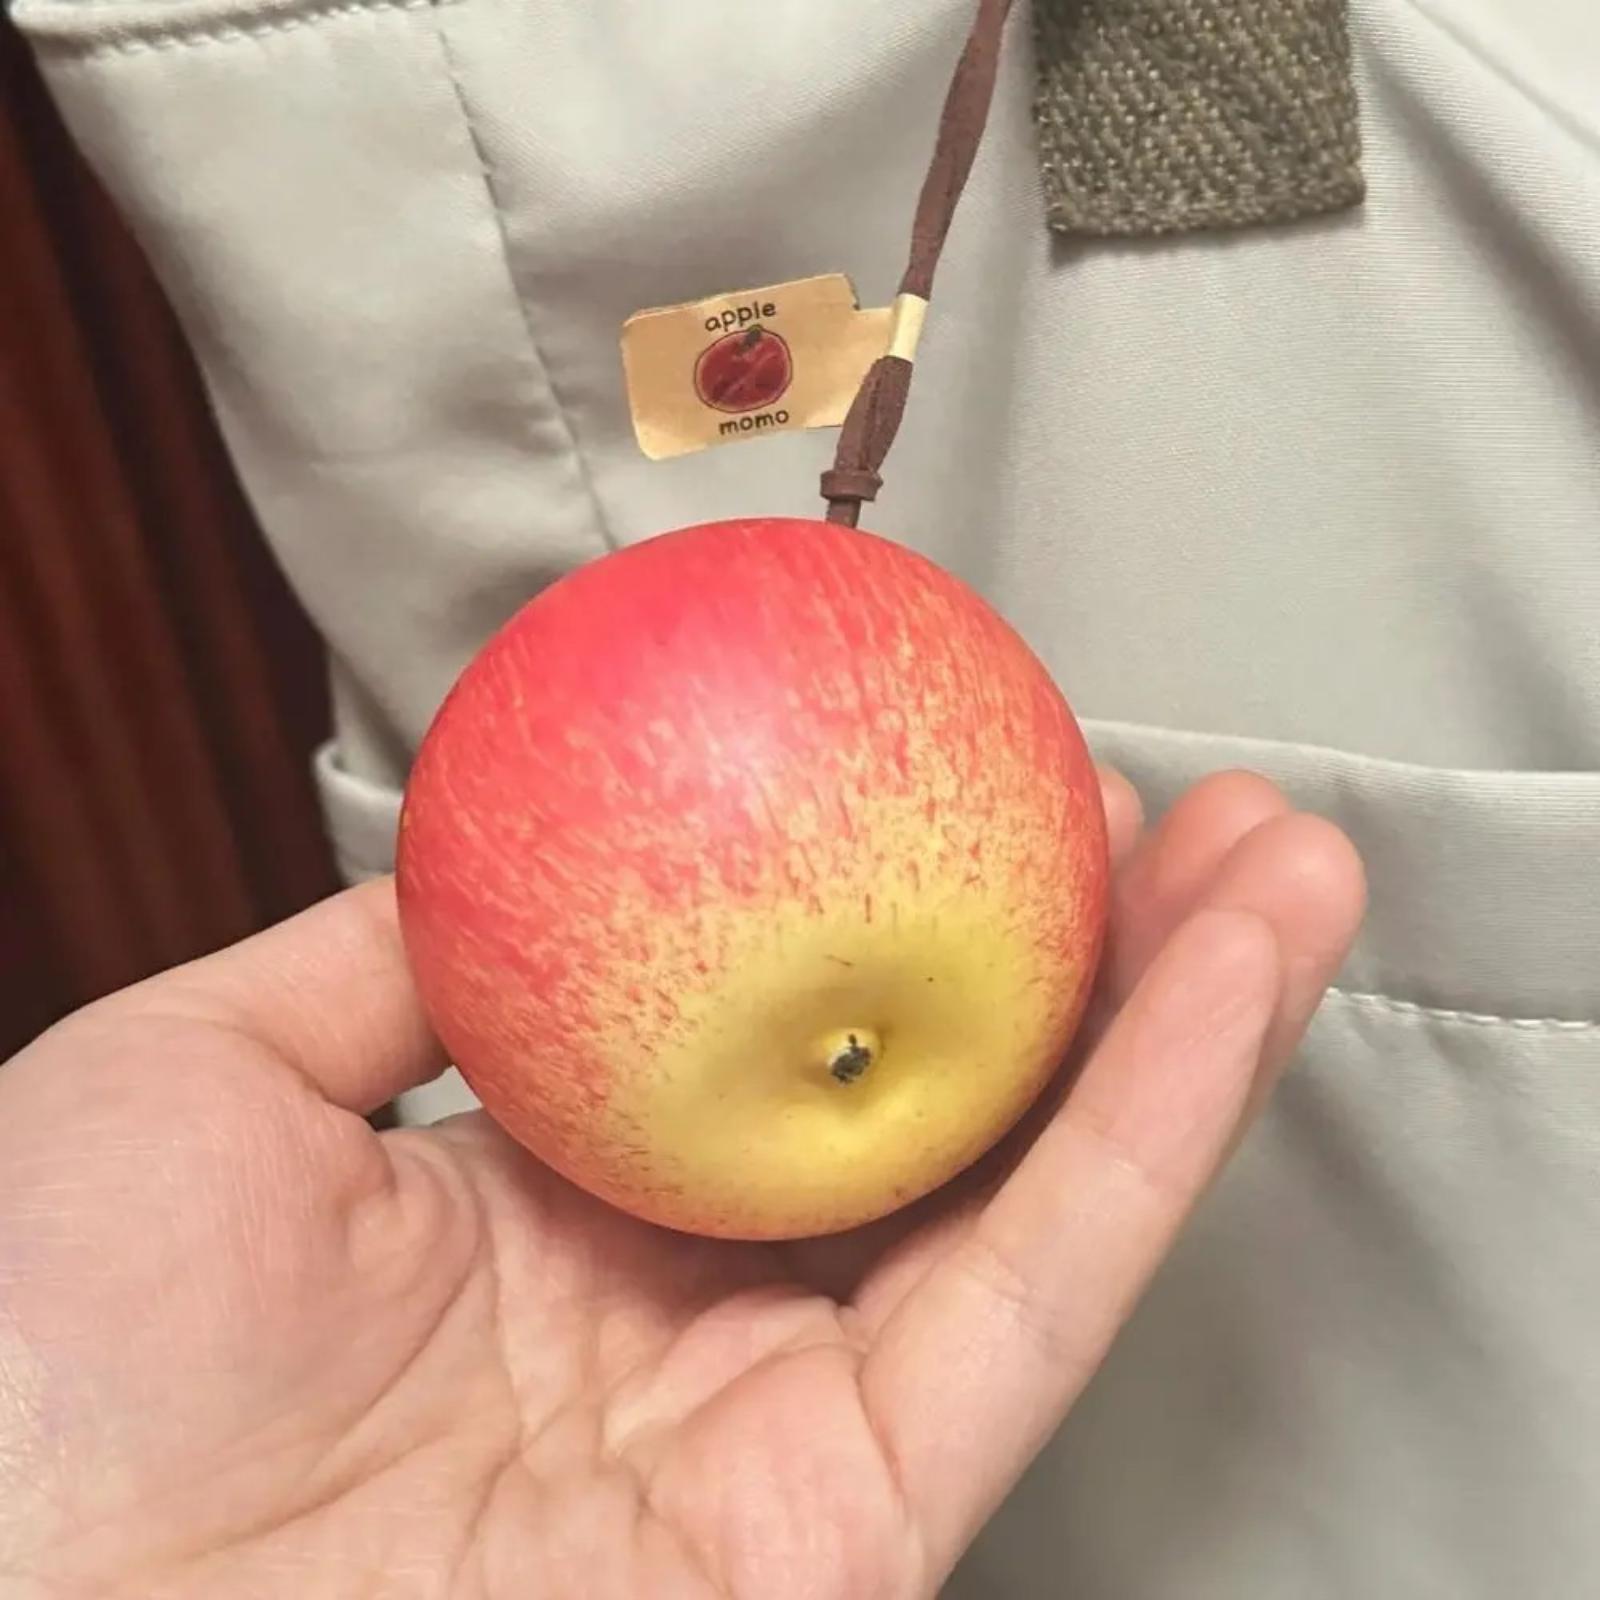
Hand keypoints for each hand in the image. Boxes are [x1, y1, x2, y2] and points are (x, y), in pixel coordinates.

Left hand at [0, 770, 1361, 1599]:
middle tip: (1166, 809)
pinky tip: (1232, 985)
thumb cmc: (37, 1380)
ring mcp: (779, 1431)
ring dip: (1175, 1017)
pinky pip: (1033, 1301)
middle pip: (938, 1116)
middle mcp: (683, 1326)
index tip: (958, 780)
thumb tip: (499, 850)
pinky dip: (1151, 1130)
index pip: (775, 1045)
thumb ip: (379, 965)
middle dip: (1077, 951)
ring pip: (1030, 1197)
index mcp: (546, 1228)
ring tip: (1277, 864)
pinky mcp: (851, 1533)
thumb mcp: (197, 1084)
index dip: (887, 912)